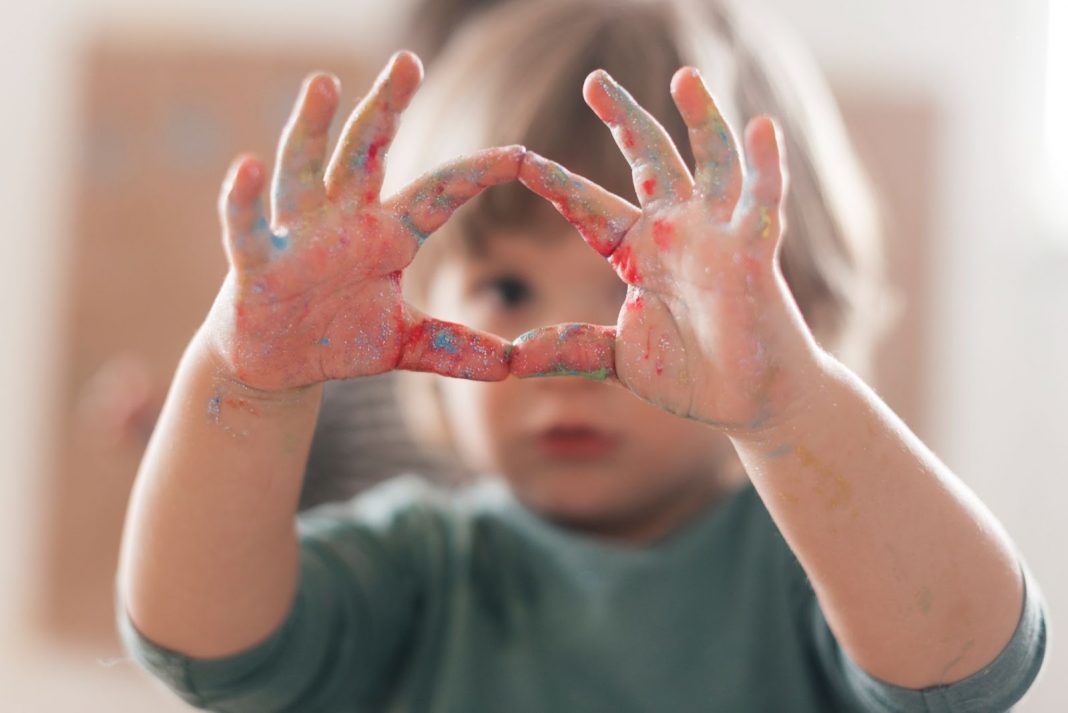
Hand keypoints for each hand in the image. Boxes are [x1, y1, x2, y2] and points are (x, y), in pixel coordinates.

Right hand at [203, 51, 522, 392]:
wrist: (276, 366)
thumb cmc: (338, 339)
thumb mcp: (404, 344)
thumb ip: (454, 348)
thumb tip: (512, 367)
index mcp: (386, 235)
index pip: (439, 193)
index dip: (478, 174)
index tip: (522, 155)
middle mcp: (343, 220)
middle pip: (365, 151)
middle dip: (386, 106)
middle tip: (409, 61)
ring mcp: (297, 236)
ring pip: (304, 169)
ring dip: (313, 128)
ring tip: (325, 83)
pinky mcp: (255, 262)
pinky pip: (248, 226)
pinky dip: (245, 199)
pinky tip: (247, 166)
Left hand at [513, 67, 818, 433]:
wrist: (748, 402)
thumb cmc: (690, 377)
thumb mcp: (617, 359)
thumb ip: (570, 350)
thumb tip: (512, 358)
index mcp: (638, 253)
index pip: (590, 208)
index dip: (558, 184)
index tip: (520, 159)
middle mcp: (677, 232)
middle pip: (649, 160)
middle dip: (624, 119)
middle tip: (594, 80)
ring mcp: (718, 236)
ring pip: (710, 161)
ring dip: (700, 118)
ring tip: (683, 76)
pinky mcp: (755, 252)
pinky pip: (763, 200)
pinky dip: (766, 163)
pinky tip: (762, 124)